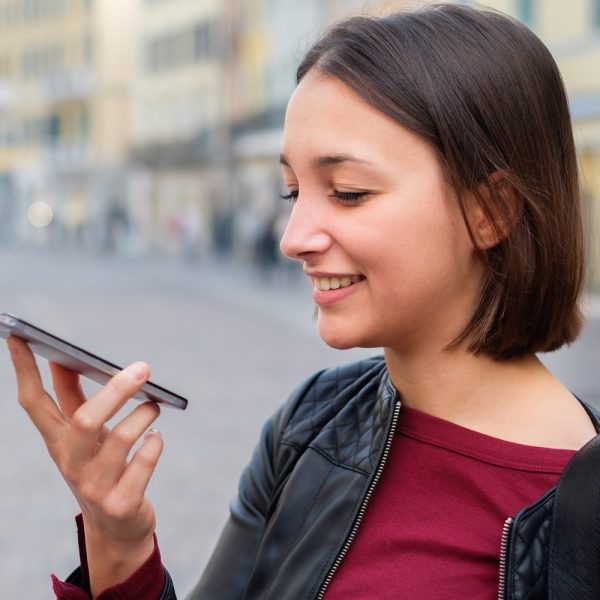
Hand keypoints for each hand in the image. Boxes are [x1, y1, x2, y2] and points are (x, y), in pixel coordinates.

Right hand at [7, 336, 162, 595]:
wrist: (118, 528)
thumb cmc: (103, 467)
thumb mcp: (85, 437)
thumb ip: (75, 400)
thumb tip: (64, 357)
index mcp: (58, 442)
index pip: (34, 403)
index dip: (25, 370)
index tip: (19, 336)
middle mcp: (71, 463)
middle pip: (85, 420)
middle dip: (116, 390)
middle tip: (142, 368)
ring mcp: (95, 486)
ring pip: (122, 438)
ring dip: (145, 414)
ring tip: (153, 407)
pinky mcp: (123, 502)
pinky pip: (146, 459)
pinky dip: (156, 441)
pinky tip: (155, 437)